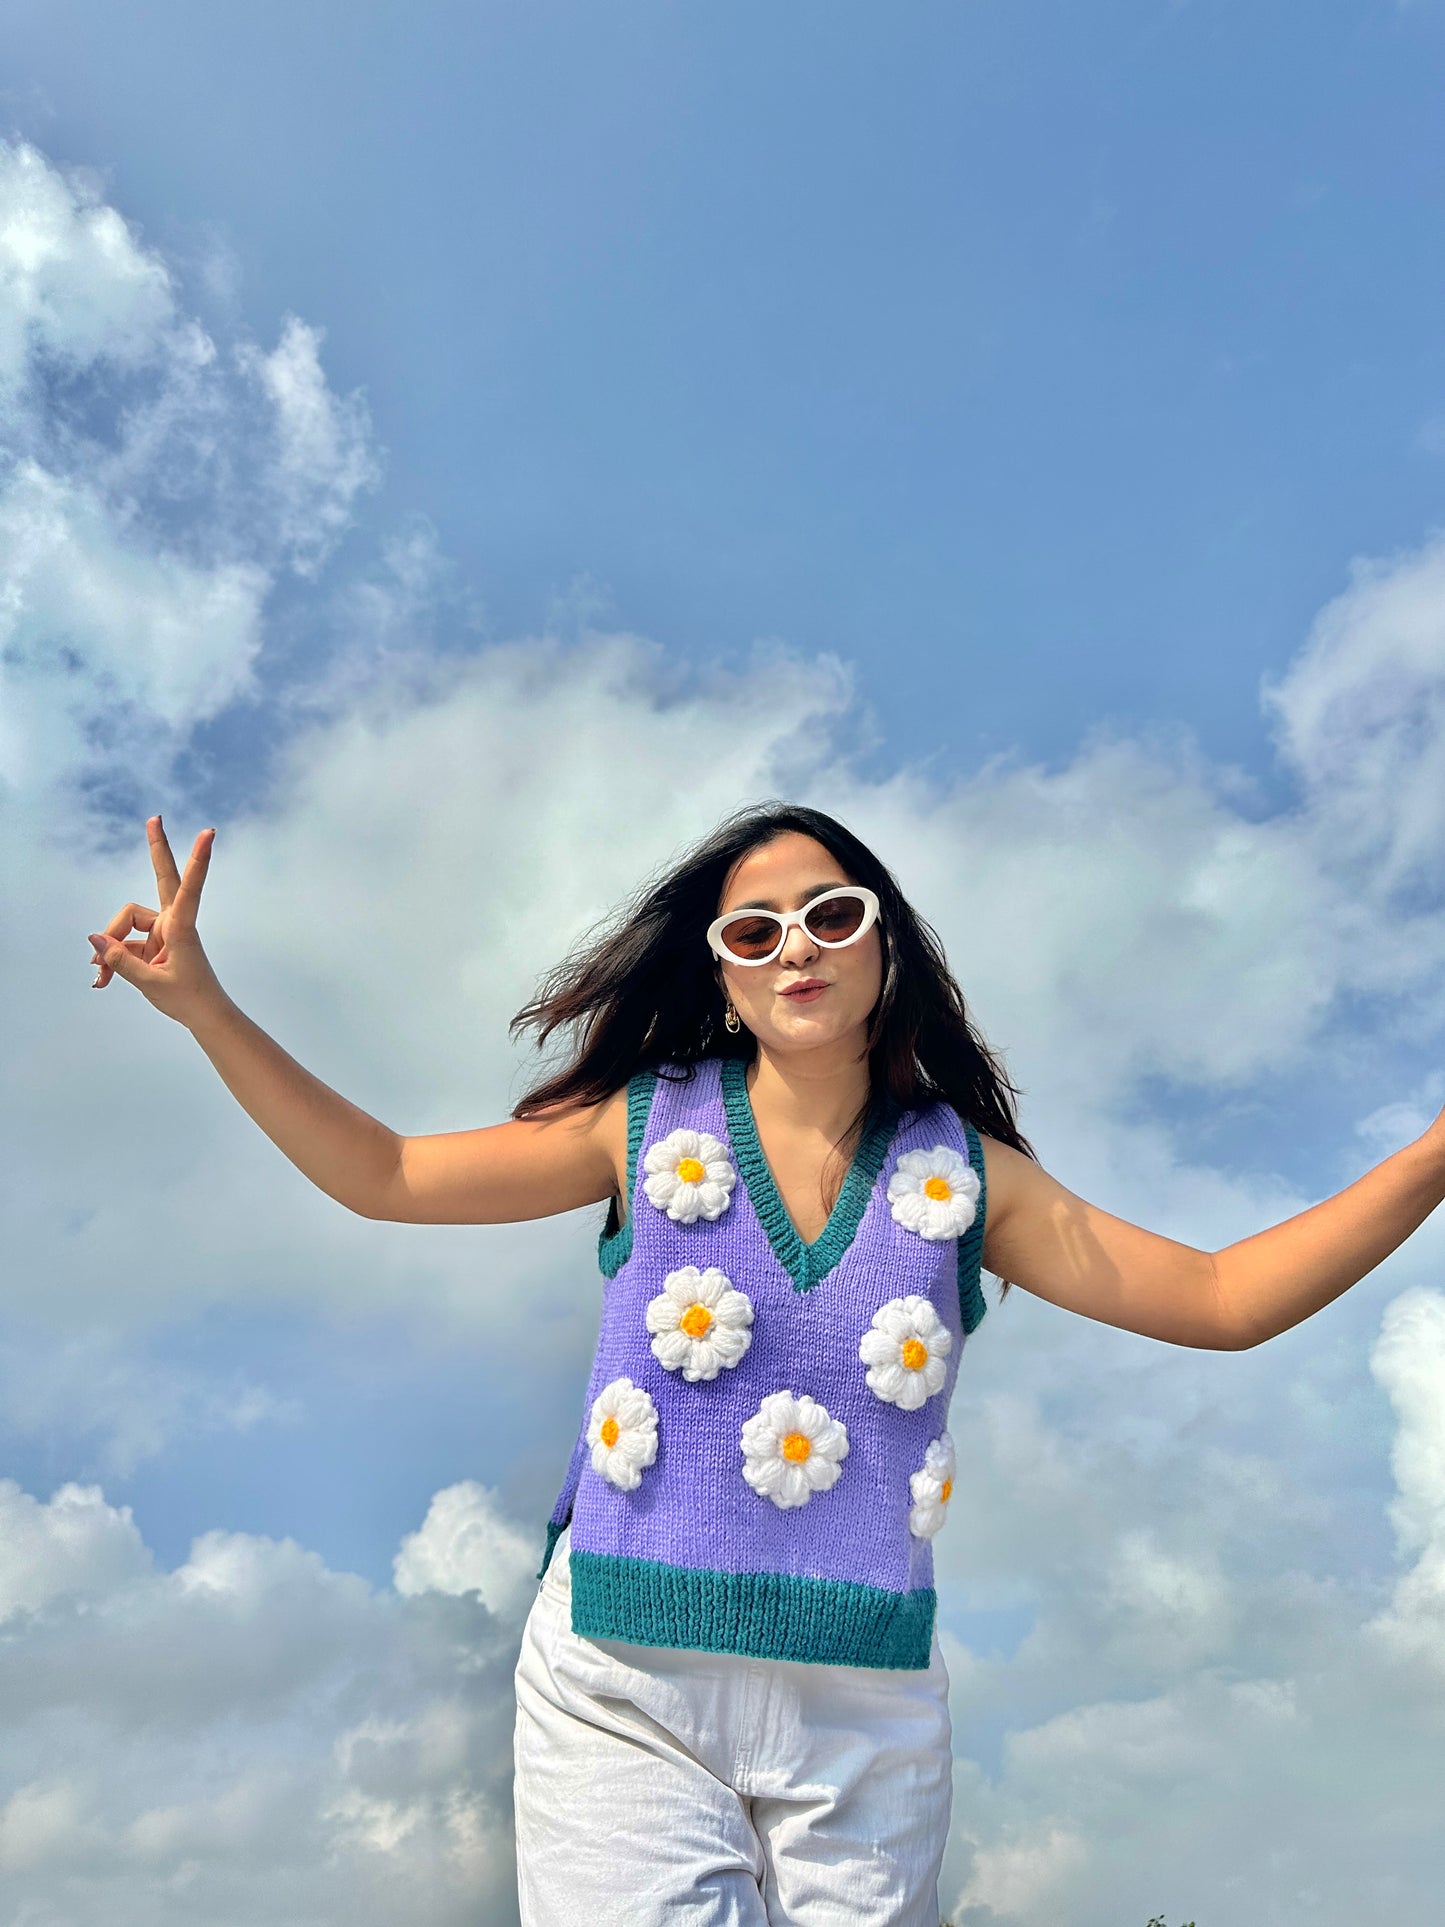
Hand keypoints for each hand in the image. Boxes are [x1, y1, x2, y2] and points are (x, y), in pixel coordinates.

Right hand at [88, 816, 225, 1027]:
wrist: (204, 1016)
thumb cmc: (188, 998)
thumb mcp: (150, 983)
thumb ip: (120, 962)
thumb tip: (94, 940)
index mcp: (182, 928)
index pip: (190, 887)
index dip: (198, 860)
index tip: (208, 833)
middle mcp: (173, 923)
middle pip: (162, 878)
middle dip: (157, 850)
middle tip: (154, 818)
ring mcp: (162, 931)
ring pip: (125, 926)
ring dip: (109, 950)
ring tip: (99, 977)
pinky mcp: (152, 943)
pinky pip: (123, 945)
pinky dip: (111, 961)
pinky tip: (101, 981)